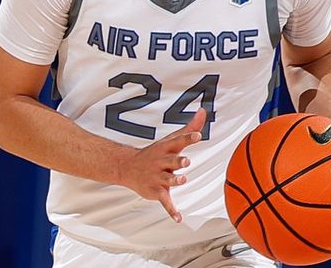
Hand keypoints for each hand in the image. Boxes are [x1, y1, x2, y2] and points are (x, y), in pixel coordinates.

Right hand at [118, 108, 205, 222]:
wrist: (127, 167)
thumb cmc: (155, 153)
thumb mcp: (171, 140)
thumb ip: (189, 128)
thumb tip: (203, 111)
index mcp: (166, 149)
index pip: (178, 142)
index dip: (188, 138)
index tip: (198, 135)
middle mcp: (162, 162)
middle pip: (171, 161)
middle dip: (178, 161)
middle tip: (186, 161)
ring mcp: (158, 177)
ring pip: (167, 179)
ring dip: (174, 180)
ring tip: (182, 180)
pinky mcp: (156, 191)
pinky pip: (165, 202)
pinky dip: (171, 210)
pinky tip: (179, 218)